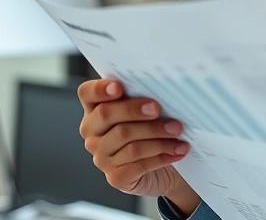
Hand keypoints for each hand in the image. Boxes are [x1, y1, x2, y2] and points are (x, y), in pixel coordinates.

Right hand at [77, 79, 200, 214]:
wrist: (164, 171)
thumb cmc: (153, 133)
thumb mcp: (148, 112)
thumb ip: (144, 98)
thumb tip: (161, 88)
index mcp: (96, 111)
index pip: (87, 94)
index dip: (100, 89)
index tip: (118, 87)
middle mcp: (94, 134)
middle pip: (106, 115)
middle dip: (134, 110)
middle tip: (158, 109)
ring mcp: (102, 158)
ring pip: (127, 140)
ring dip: (157, 133)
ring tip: (177, 131)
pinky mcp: (116, 177)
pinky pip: (139, 164)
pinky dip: (162, 156)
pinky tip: (178, 150)